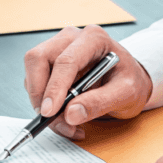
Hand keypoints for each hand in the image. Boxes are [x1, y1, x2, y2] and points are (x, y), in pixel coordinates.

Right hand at [23, 25, 152, 138]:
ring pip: (33, 71)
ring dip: (40, 101)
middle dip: (39, 92)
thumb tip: (70, 114)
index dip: (55, 87)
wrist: (128, 82)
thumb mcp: (126, 94)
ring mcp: (58, 49)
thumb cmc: (129, 82)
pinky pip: (36, 83)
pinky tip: (63, 116)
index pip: (66, 60)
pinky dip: (44, 103)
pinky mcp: (50, 64)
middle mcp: (72, 39)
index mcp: (94, 39)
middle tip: (49, 118)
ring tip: (64, 123)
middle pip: (38, 59)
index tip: (50, 112)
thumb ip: (100, 103)